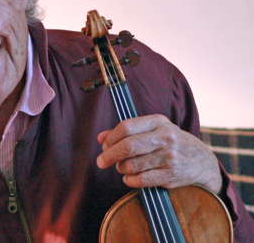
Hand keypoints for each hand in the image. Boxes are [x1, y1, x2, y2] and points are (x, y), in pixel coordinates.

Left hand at [96, 114, 221, 193]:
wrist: (202, 161)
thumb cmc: (169, 142)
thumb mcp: (152, 130)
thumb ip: (126, 131)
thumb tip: (100, 138)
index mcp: (158, 121)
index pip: (126, 127)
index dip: (111, 137)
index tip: (104, 145)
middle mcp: (165, 137)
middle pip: (128, 146)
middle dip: (109, 155)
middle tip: (101, 162)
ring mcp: (169, 157)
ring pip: (132, 165)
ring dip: (121, 168)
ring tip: (123, 167)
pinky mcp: (171, 175)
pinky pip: (140, 180)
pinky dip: (130, 180)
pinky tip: (130, 177)